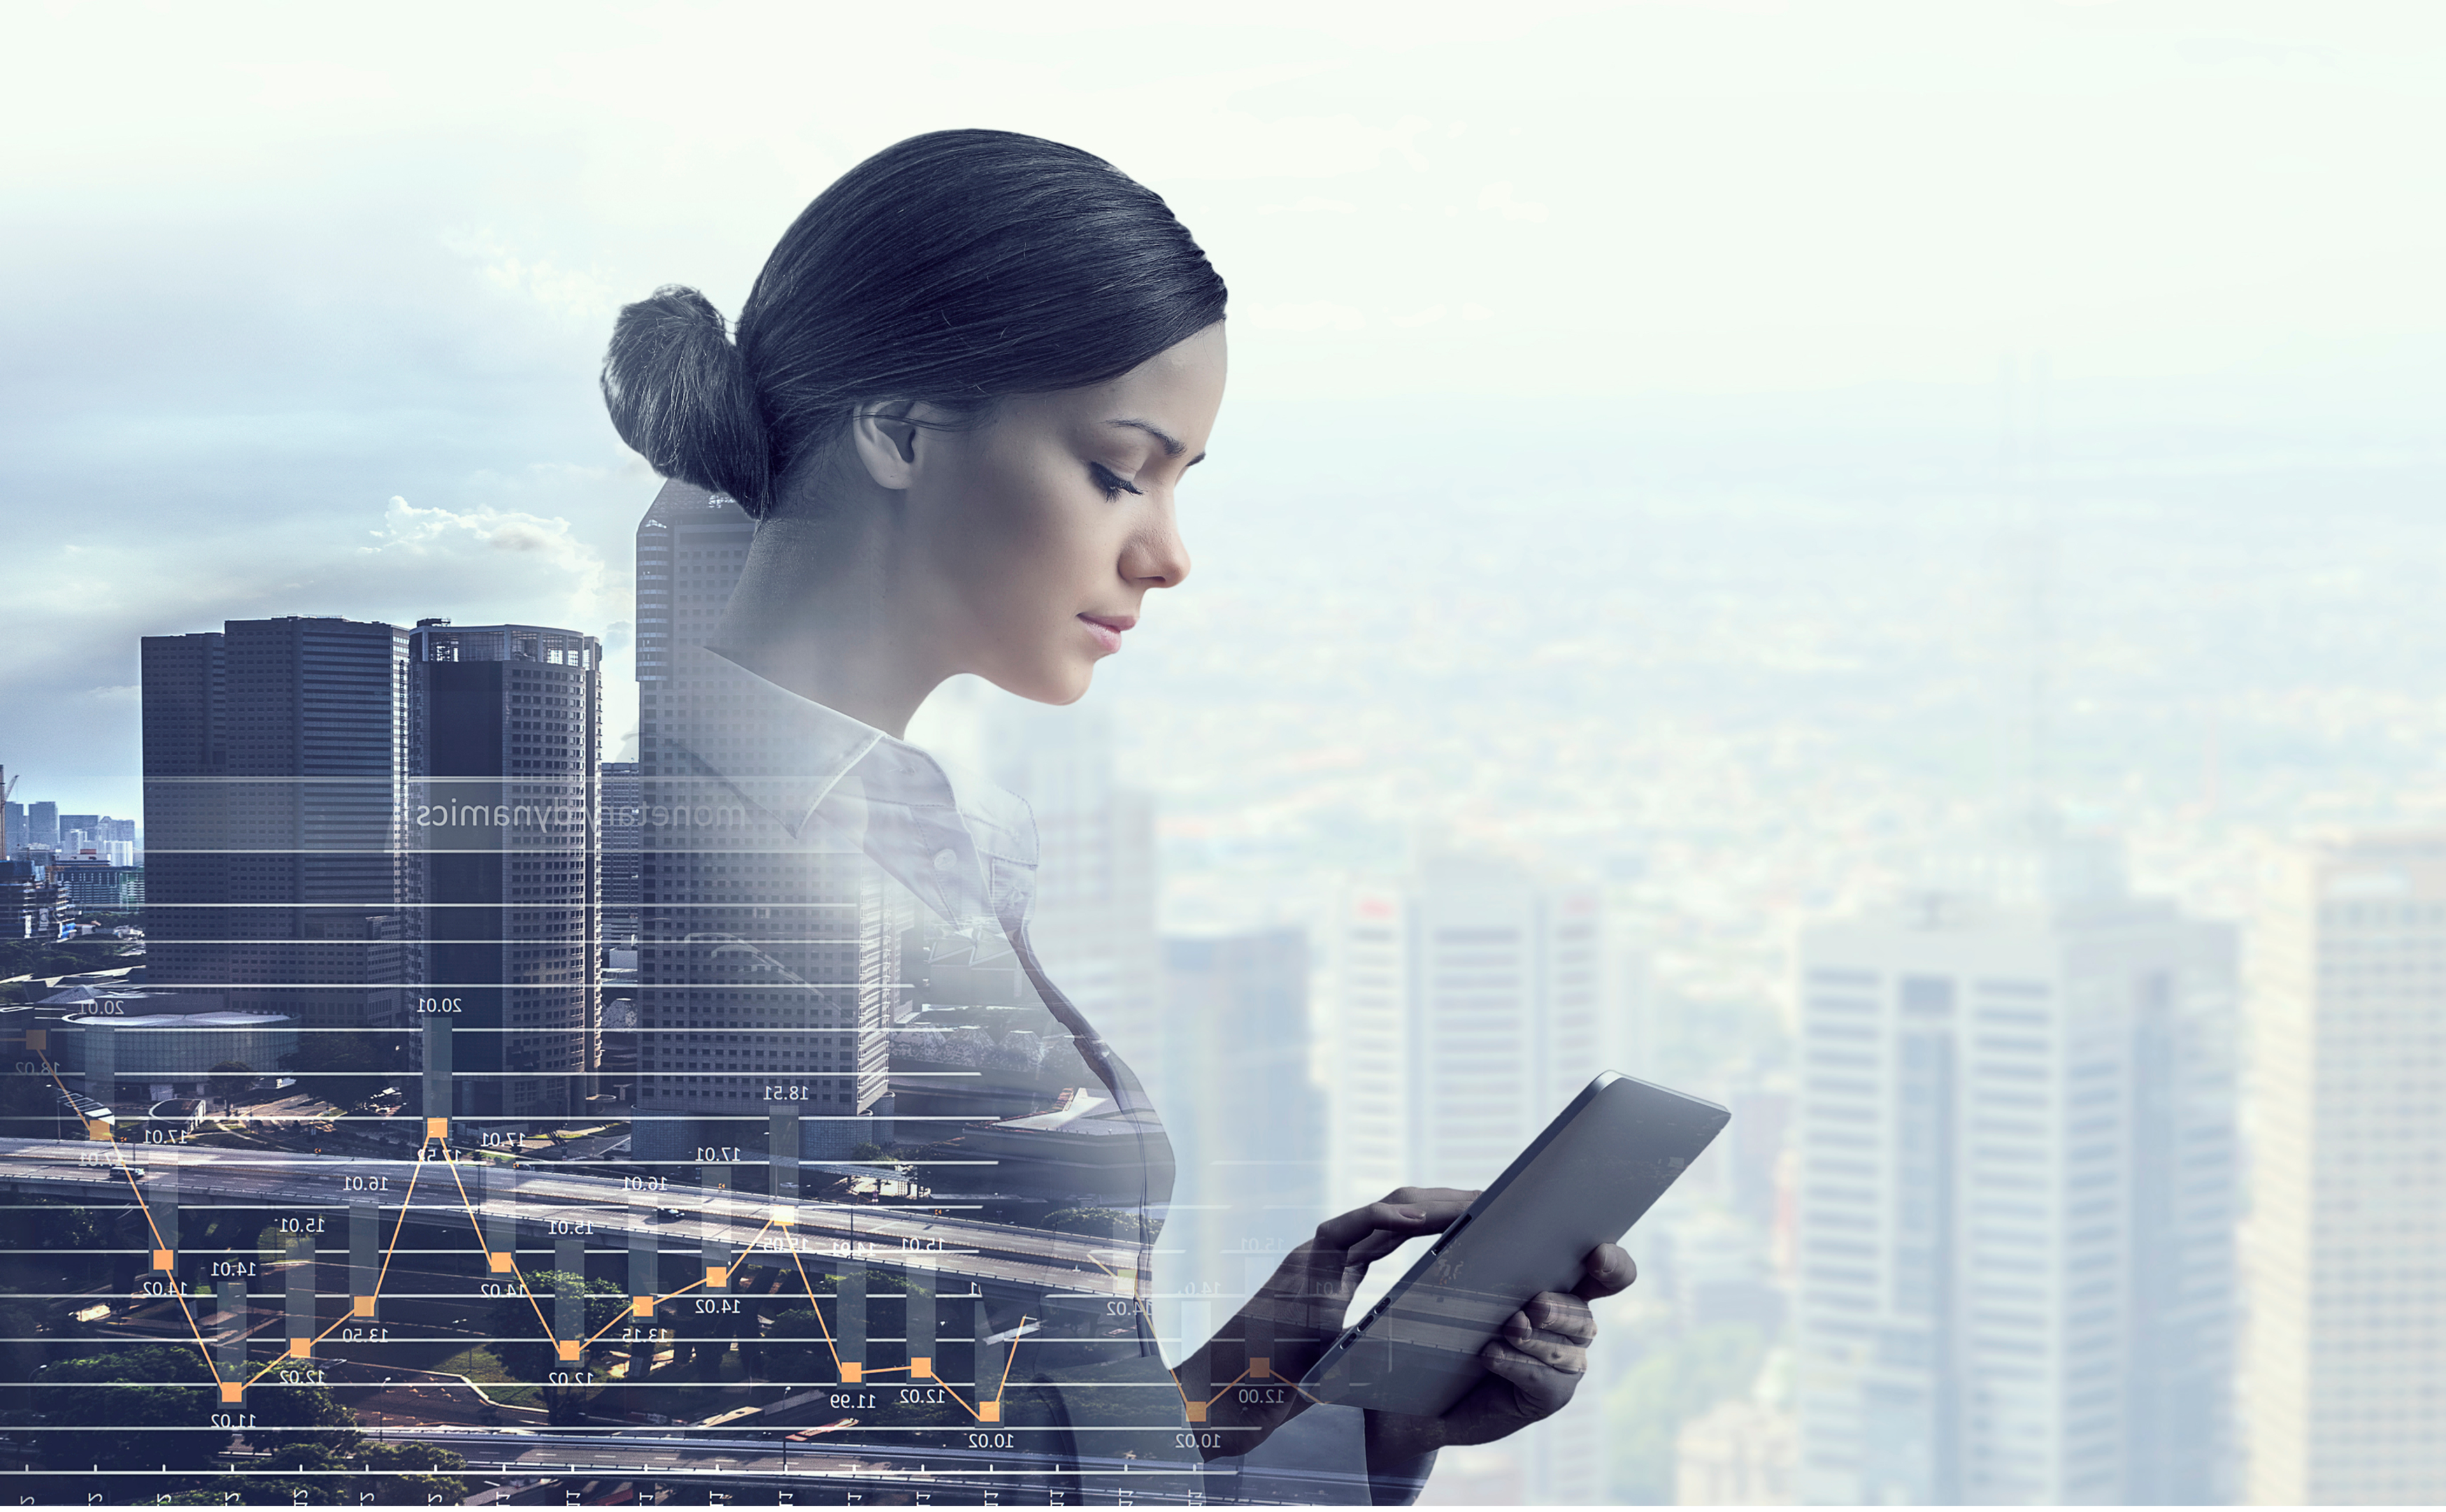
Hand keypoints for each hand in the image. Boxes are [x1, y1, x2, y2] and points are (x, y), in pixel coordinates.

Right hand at [1178, 1186, 1477, 1455]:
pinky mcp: (1304, 1262)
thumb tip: (1417, 1351)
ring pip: (1374, 1215)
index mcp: (1338, 1272)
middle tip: (1481, 1201)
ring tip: (1464, 1202)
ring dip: (1421, 1206)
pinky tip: (1416, 1218)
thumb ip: (1371, 1338)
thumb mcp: (1344, 1354)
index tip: (1469, 1223)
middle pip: (1390, 1217)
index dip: (1430, 1225)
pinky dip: (1380, 1219)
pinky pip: (1345, 1229)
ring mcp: (1316, 1255)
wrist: (1240, 1388)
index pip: (1393, 1236)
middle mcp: (1328, 1255)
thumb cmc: (1285, 1377)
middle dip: (1436, 1207)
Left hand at [1366, 1241, 1636, 1460]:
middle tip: (1536, 1305)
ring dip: (1538, 1339)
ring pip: (1567, 1349)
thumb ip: (1456, 1227)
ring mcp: (1563, 1362)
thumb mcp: (1451, 1264)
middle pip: (1586, 1315)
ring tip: (1510, 1327)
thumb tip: (1446, 1201)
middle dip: (1563, 1310)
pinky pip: (1544, 1381)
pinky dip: (1518, 1365)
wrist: (1422, 1386)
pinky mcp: (1548, 1395)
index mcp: (1560, 1282)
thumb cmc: (1440, 1314)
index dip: (1612, 1263)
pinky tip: (1490, 1354)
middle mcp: (1570, 1322)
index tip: (1596, 1253)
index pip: (1608, 1271)